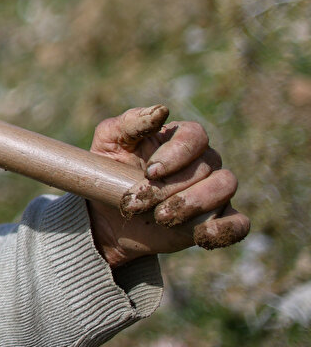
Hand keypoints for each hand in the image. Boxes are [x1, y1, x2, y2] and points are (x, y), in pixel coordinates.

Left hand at [86, 105, 249, 267]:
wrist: (107, 218)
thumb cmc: (108, 173)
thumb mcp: (109, 142)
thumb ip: (130, 122)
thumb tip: (162, 112)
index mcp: (179, 138)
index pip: (195, 135)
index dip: (176, 154)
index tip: (149, 172)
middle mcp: (202, 161)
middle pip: (205, 166)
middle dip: (168, 188)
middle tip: (136, 203)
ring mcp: (213, 191)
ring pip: (225, 186)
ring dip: (192, 204)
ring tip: (160, 217)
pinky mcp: (217, 221)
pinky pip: (239, 223)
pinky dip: (224, 229)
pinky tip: (199, 235)